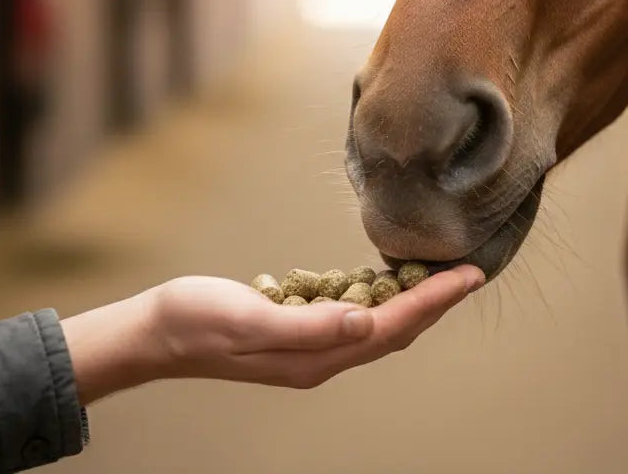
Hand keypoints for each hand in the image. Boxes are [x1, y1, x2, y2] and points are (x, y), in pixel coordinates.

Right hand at [61, 266, 483, 404]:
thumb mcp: (252, 318)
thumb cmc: (199, 320)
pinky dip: (380, 297)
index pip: (393, 327)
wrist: (158, 331)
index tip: (470, 276)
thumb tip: (367, 323)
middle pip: (396, 329)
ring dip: (413, 300)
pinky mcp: (297, 329)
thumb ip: (310, 324)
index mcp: (316, 356)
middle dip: (436, 301)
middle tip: (470, 271)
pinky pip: (354, 316)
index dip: (435, 301)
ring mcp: (309, 346)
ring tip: (440, 273)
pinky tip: (386, 278)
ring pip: (379, 325)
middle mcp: (321, 356)